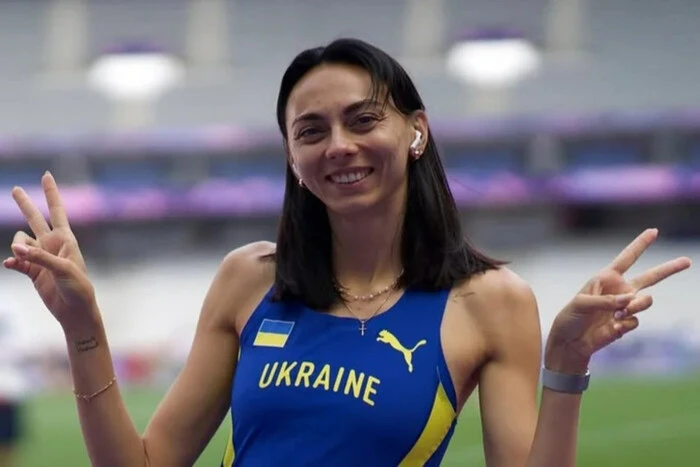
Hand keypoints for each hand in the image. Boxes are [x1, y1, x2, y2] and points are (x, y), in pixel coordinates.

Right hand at [3, 172, 97, 330]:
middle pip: (34, 219)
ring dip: (17, 247)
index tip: (47, 174)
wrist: (75, 311)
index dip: (51, 193)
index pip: (56, 210)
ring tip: (21, 257)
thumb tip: (16, 250)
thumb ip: (40, 258)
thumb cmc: (78, 288)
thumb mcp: (63, 270)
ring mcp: (41, 258)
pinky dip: (12, 262)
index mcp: (66, 239)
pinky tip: (11, 265)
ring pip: (20, 242)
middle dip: (24, 204)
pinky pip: (16, 261)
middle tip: (14, 189)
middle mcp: (52, 245)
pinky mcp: (33, 272)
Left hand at [545, 228, 691, 372]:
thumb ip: (605, 301)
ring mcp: (625, 308)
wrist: (570, 342)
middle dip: (669, 268)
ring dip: (636, 306)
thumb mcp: (581, 304)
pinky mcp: (626, 323)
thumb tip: (629, 300)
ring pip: (646, 301)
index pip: (626, 258)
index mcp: (606, 279)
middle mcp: (619, 290)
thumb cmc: (571, 318)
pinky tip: (612, 328)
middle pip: (650, 277)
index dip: (640, 244)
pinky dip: (625, 324)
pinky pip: (635, 321)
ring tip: (620, 313)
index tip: (653, 231)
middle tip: (688, 261)